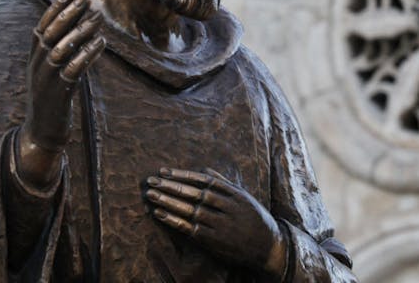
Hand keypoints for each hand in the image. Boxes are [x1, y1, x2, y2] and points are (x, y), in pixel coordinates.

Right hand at [18, 0, 104, 186]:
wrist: (43, 133)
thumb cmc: (54, 98)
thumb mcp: (55, 72)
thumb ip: (64, 52)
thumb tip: (83, 28)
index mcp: (34, 58)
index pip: (42, 25)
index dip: (56, 7)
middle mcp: (36, 65)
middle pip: (50, 33)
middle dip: (69, 14)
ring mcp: (45, 80)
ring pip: (60, 49)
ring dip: (79, 32)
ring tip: (98, 18)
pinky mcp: (58, 93)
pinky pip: (72, 70)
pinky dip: (86, 55)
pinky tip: (101, 43)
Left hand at [145, 168, 287, 278]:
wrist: (268, 247)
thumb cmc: (255, 220)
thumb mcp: (245, 198)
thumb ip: (225, 184)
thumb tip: (206, 170)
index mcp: (234, 194)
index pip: (204, 181)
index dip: (183, 175)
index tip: (165, 171)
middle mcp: (227, 207)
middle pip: (194, 194)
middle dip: (171, 186)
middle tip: (151, 180)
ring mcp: (220, 224)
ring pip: (190, 210)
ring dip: (168, 202)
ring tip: (150, 194)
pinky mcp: (213, 240)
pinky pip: (189, 228)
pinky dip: (173, 220)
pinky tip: (159, 213)